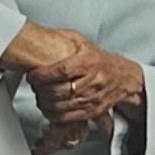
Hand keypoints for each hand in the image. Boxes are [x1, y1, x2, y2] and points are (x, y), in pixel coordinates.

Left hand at [20, 41, 143, 146]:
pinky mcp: (90, 112)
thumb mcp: (84, 43)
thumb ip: (64, 39)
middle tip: (34, 85)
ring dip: (44, 102)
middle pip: (58, 90)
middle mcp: (91, 82)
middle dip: (40, 89)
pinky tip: (47, 107)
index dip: (42, 75)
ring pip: (59, 105)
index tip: (33, 75)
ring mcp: (91, 99)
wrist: (122, 78)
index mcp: (88, 63)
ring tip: (39, 95)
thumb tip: (42, 37)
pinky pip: (65, 117)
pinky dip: (51, 114)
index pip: (60, 71)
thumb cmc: (100, 60)